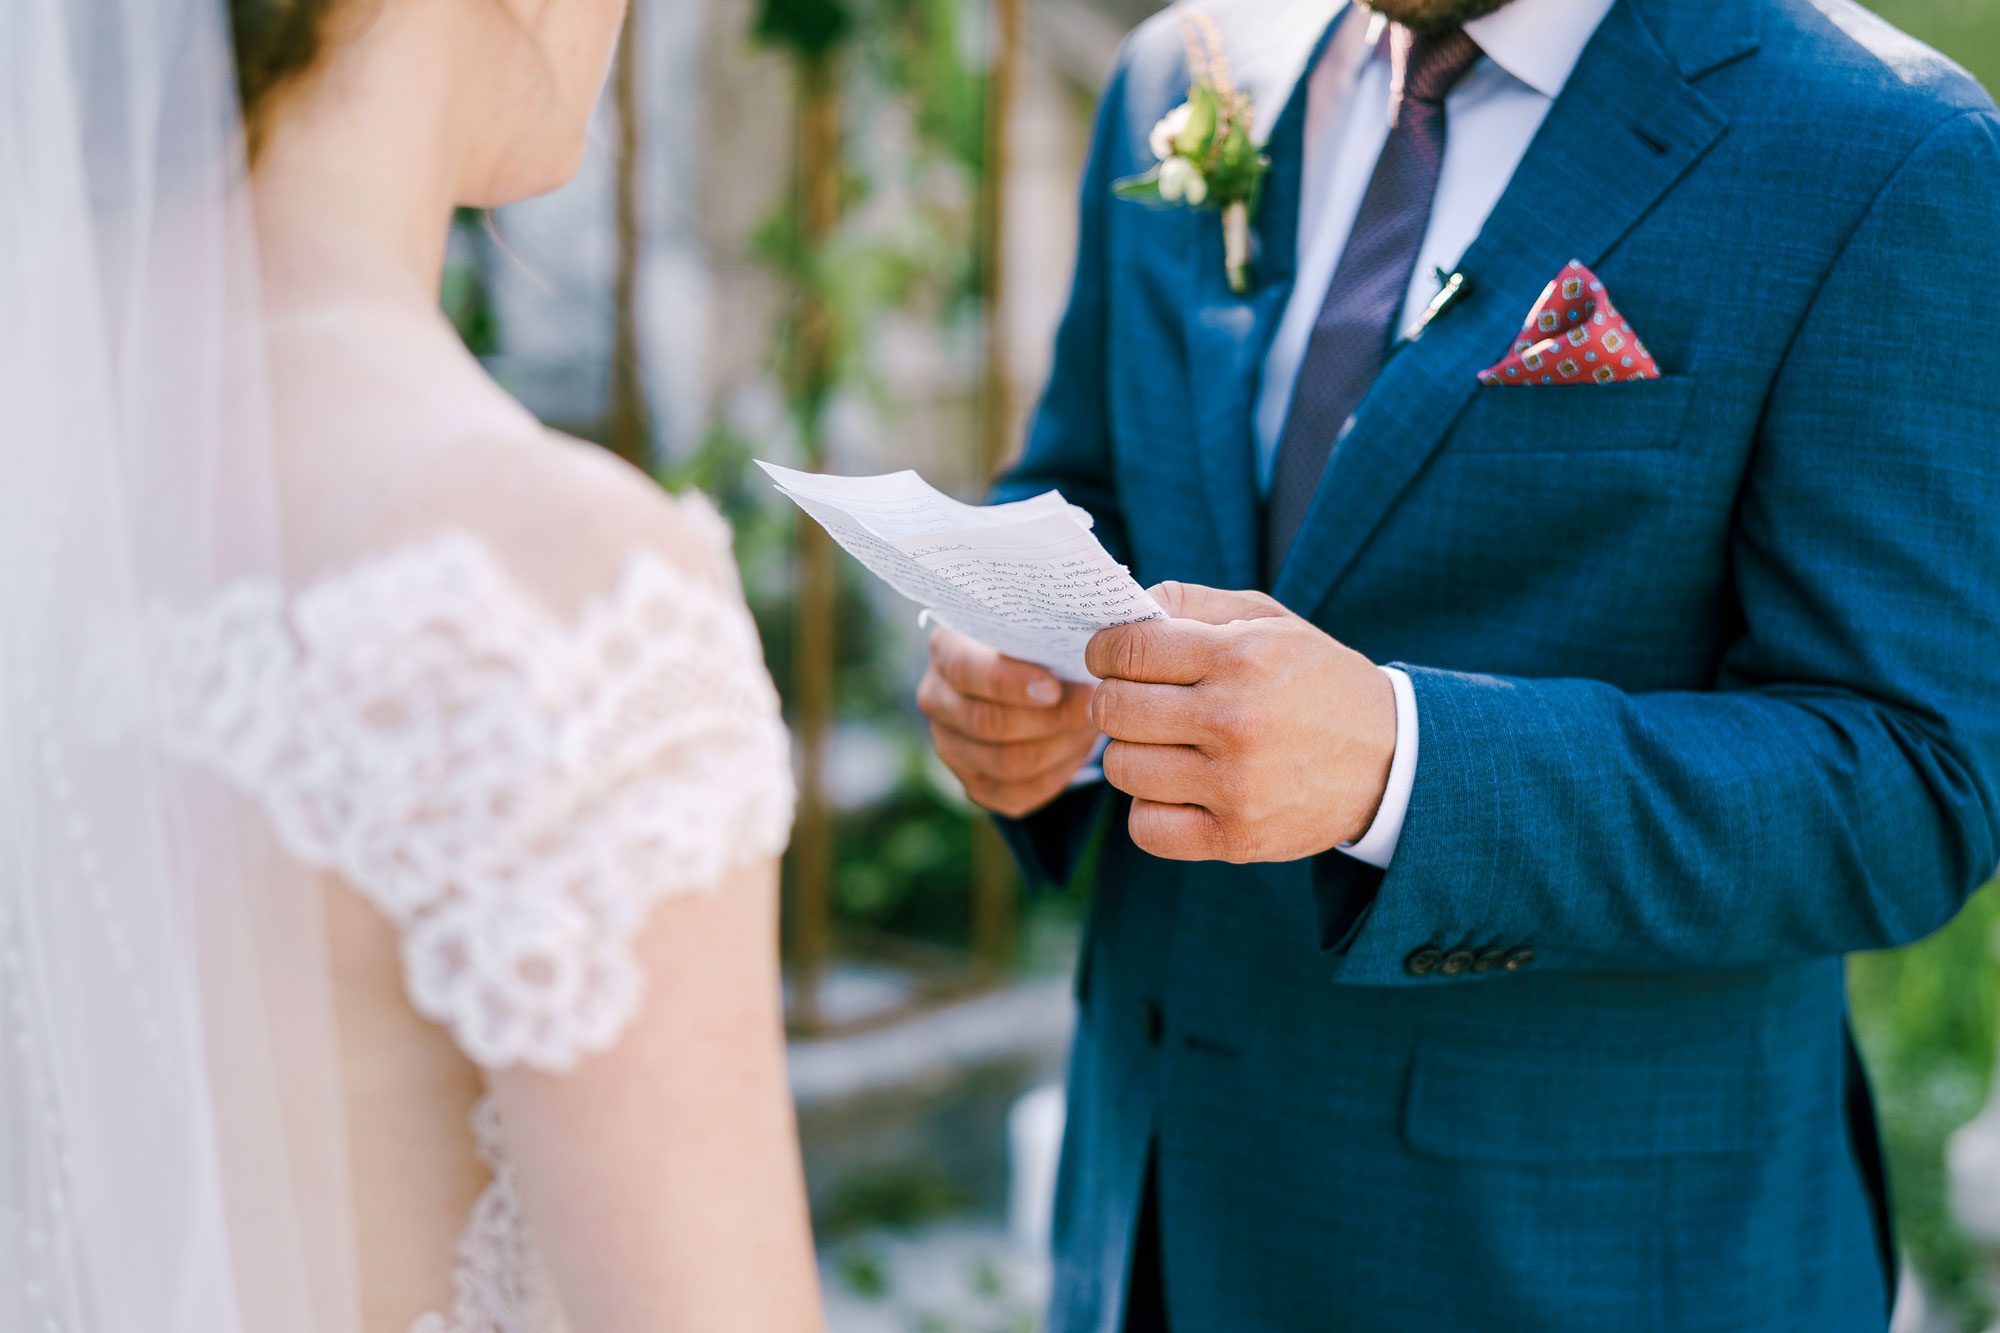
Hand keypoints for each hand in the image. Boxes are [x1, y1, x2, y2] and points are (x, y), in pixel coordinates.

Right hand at [918, 627, 1098, 818]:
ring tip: (1091, 726)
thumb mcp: (1037, 628)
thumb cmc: (1037, 647)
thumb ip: (1049, 635)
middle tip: (1093, 707)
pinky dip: (1056, 774)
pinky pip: (1017, 793)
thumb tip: (1090, 658)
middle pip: (987, 723)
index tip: (1054, 688)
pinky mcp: (973, 784)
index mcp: (946, 649)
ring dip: (1059, 746)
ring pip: (1006, 763)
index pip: (966, 670)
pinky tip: (1077, 749)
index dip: (1009, 683)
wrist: (1028, 683)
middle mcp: (936, 698)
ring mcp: (950, 746)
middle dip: (1049, 718)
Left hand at [1085, 583, 1396, 862]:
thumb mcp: (1267, 620)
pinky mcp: (1236, 837)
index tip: (1110, 656)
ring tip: (1162, 745)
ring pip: (1122, 768)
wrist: (1390, 759)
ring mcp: (1235, 785)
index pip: (1129, 650)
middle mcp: (1235, 721)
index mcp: (1241, 658)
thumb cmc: (1313, 679)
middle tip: (1132, 701)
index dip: (1104, 650)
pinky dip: (1150, 809)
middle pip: (1115, 710)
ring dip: (1132, 754)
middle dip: (1112, 700)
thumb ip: (1191, 603)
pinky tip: (1177, 789)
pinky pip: (1145, 827)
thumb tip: (1123, 611)